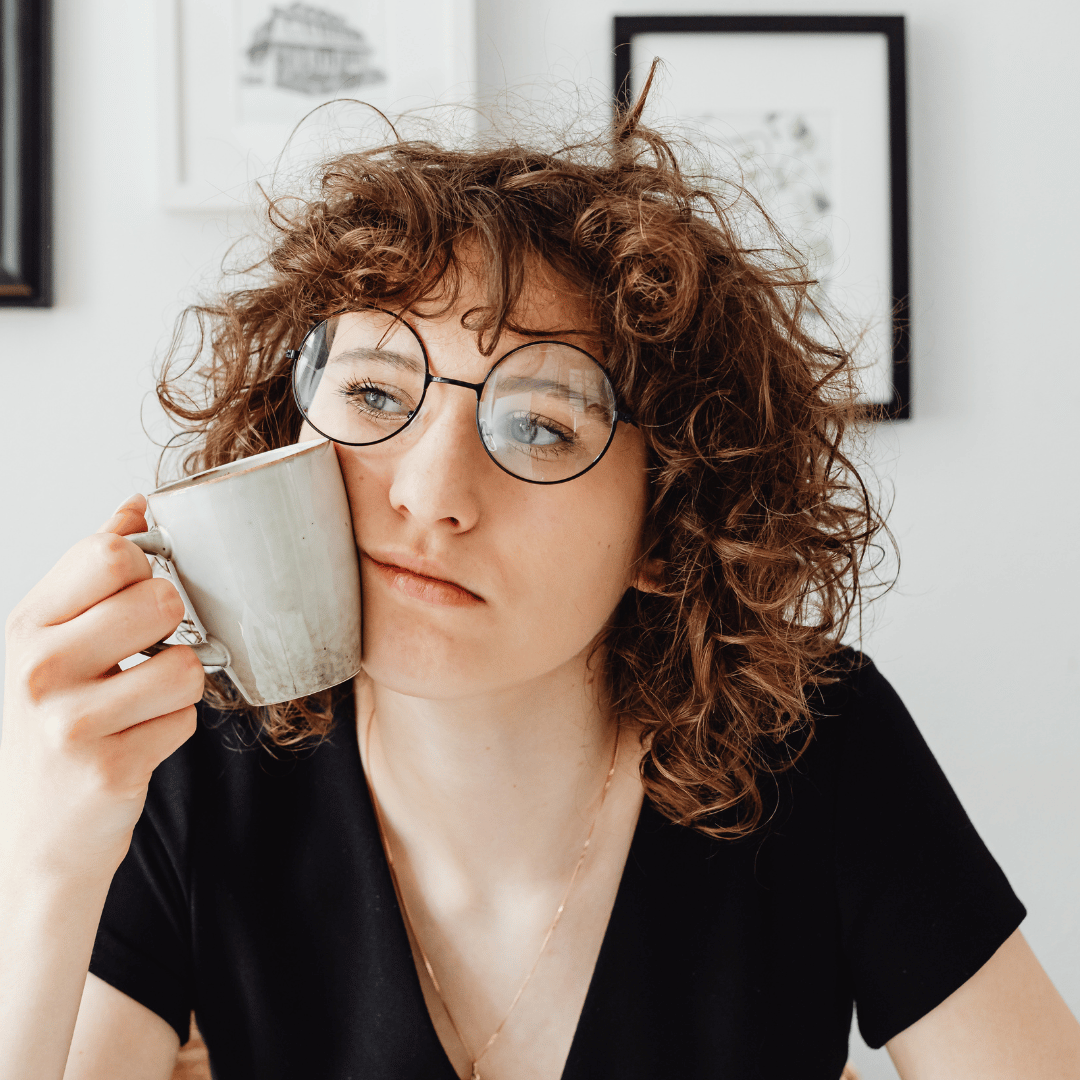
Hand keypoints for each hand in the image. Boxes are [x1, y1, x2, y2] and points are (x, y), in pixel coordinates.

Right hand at [0, 495, 204, 884]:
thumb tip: (135, 504)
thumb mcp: (56, 638)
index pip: (111, 553)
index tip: (137, 597)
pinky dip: (175, 728)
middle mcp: (39, 667)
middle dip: (172, 629)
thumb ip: (94, 569)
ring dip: (179, 686)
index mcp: (29, 623)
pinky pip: (187, 720)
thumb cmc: (57, 720)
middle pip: (160, 600)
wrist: (36, 833)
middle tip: (144, 655)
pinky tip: (138, 740)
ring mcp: (72, 722)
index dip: (146, 569)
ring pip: (186, 664)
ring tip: (142, 702)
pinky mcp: (110, 768)